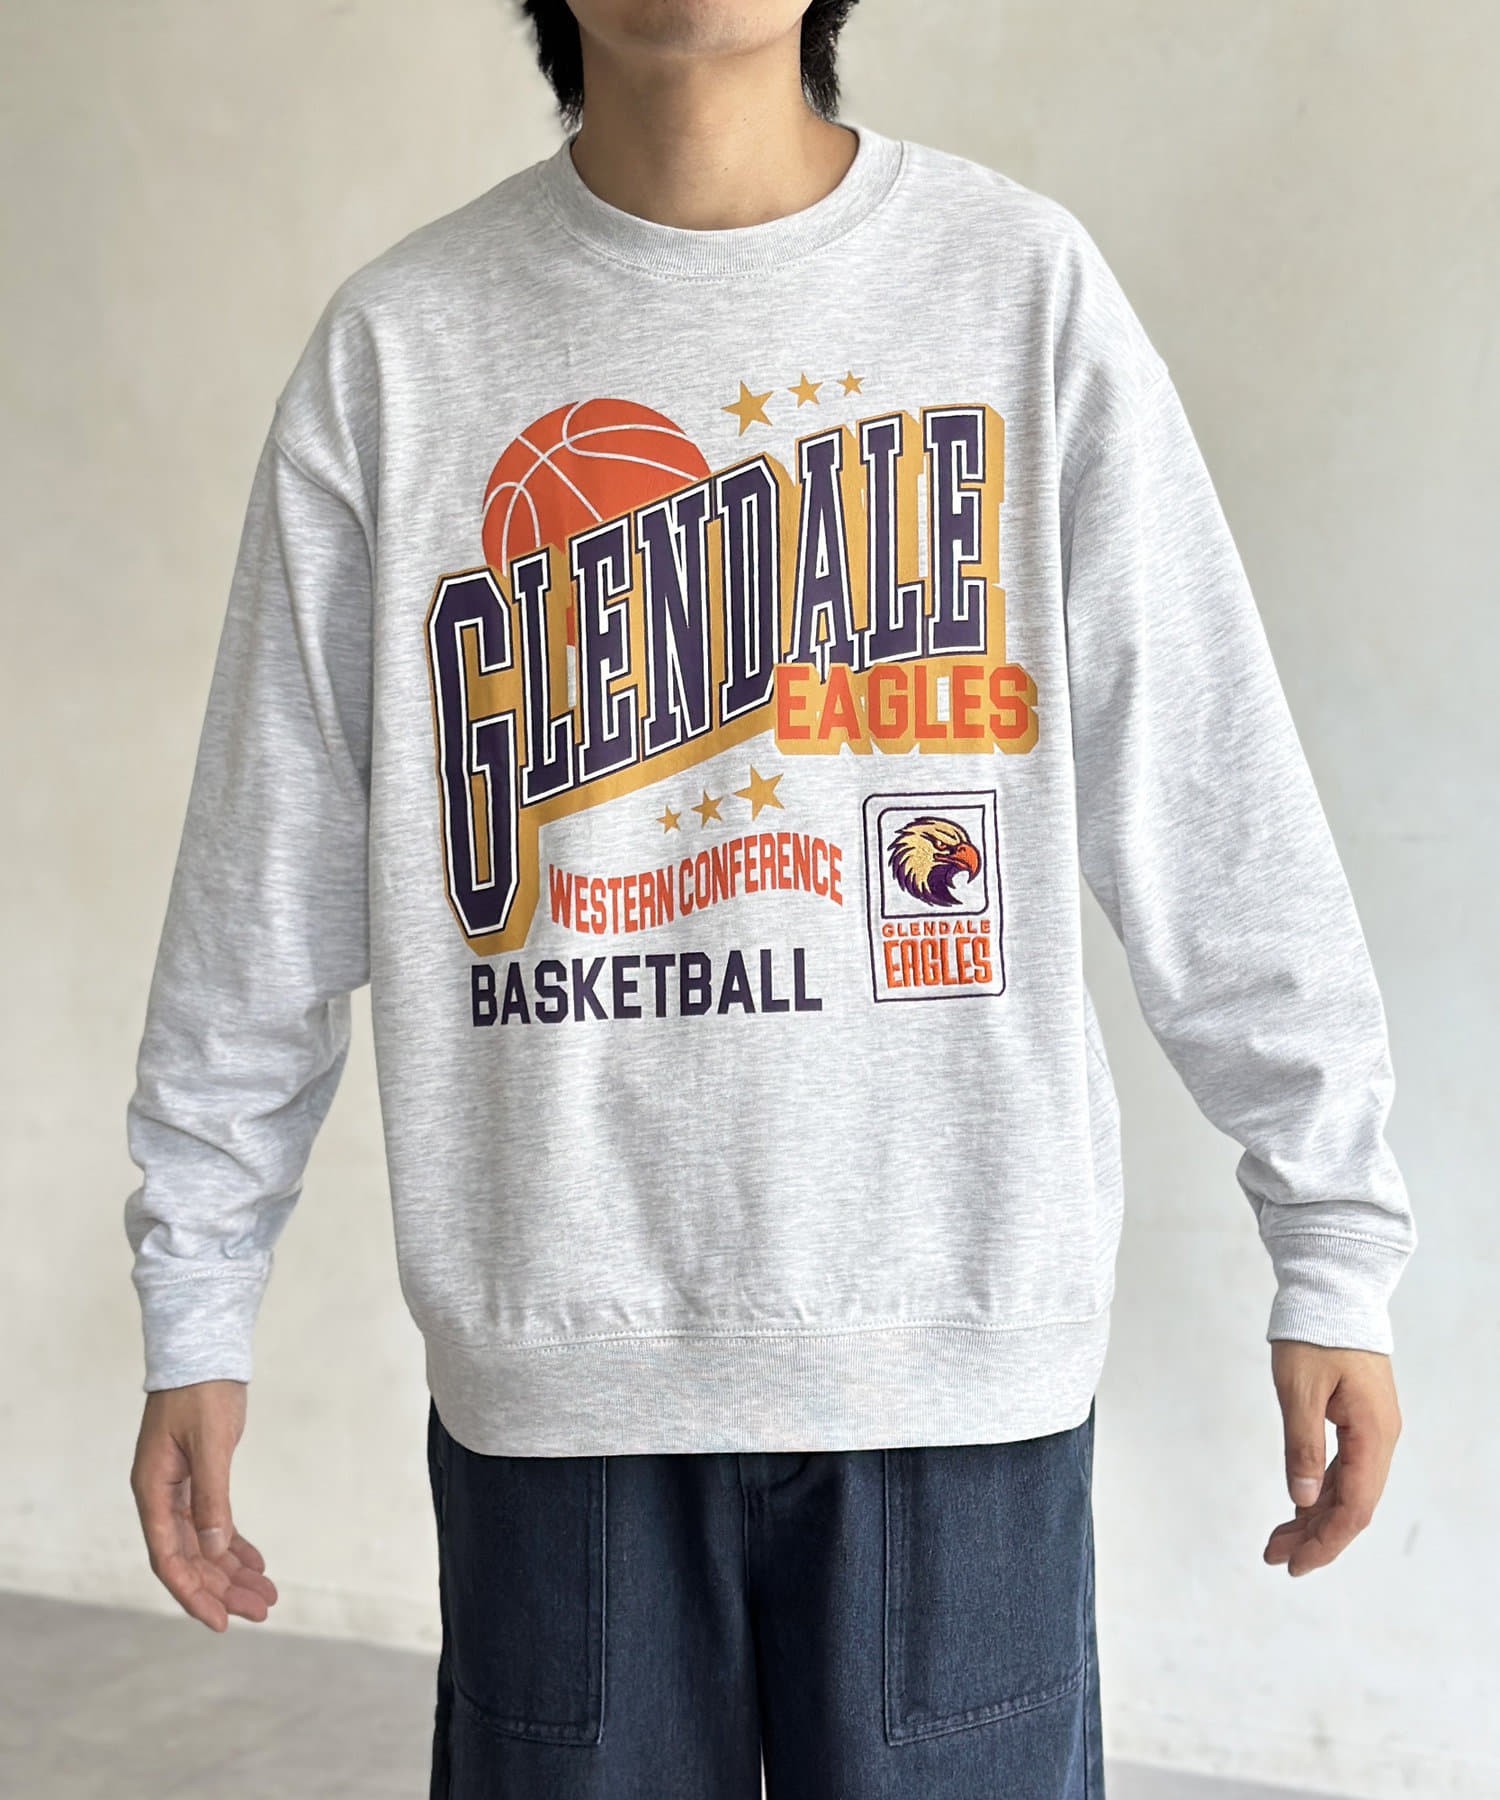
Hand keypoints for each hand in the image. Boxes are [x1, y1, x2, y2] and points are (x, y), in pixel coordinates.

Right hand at [130, 1379, 277, 1630]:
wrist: (204, 1350)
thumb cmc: (202, 1391)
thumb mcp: (211, 1443)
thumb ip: (213, 1496)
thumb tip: (216, 1550)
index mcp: (153, 1490)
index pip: (169, 1558)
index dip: (193, 1593)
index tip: (220, 1622)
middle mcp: (161, 1495)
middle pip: (190, 1558)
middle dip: (223, 1589)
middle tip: (261, 1611)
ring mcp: (179, 1488)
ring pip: (204, 1545)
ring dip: (232, 1572)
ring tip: (267, 1595)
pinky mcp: (199, 1477)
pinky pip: (215, 1523)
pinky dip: (235, 1544)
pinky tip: (256, 1563)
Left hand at [1263, 1340, 1400, 1576]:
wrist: (1332, 1290)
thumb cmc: (1315, 1333)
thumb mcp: (1299, 1391)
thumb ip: (1303, 1448)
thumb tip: (1303, 1499)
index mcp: (1372, 1433)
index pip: (1356, 1506)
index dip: (1326, 1540)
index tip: (1296, 1563)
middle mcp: (1380, 1437)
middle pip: (1353, 1504)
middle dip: (1316, 1536)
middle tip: (1275, 1558)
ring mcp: (1372, 1429)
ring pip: (1347, 1489)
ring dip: (1314, 1517)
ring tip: (1277, 1541)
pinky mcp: (1359, 1420)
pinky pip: (1344, 1469)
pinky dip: (1320, 1491)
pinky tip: (1297, 1508)